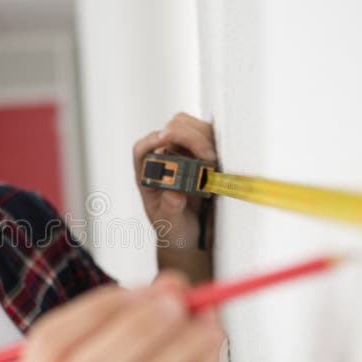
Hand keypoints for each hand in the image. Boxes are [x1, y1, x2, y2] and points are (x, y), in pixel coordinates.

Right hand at [17, 273, 222, 361]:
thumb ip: (141, 312)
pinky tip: (208, 351)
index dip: (94, 312)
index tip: (137, 291)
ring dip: (176, 350)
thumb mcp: (120, 350)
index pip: (50, 343)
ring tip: (204, 325)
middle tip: (175, 303)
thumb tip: (173, 287)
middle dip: (136, 331)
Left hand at [132, 113, 216, 250]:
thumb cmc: (174, 227)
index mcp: (148, 176)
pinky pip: (207, 136)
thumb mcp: (169, 225)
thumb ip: (170, 210)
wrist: (189, 234)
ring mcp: (182, 155)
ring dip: (202, 138)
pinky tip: (218, 155)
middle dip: (185, 136)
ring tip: (211, 159)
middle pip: (169, 131)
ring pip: (189, 128)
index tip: (164, 140)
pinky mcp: (201, 154)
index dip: (151, 141)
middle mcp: (164, 161)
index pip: (142, 149)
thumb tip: (174, 195)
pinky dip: (213, 140)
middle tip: (204, 155)